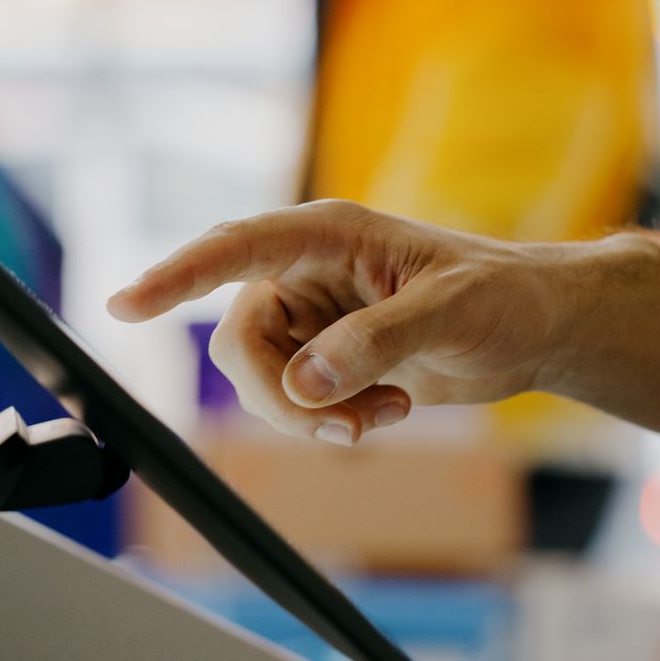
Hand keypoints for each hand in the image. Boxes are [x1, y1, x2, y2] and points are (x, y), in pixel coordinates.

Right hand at [107, 200, 571, 444]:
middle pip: (240, 344)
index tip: (126, 305)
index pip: (235, 249)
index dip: (177, 276)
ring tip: (384, 413)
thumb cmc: (502, 297)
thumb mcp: (449, 314)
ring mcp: (310, 318)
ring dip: (314, 416)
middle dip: (282, 398)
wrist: (533, 330)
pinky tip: (388, 409)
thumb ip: (373, 344)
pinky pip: (291, 403)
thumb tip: (305, 383)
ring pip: (261, 382)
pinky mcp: (322, 357)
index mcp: (327, 234)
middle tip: (343, 426)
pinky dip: (333, 421)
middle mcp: (305, 272)